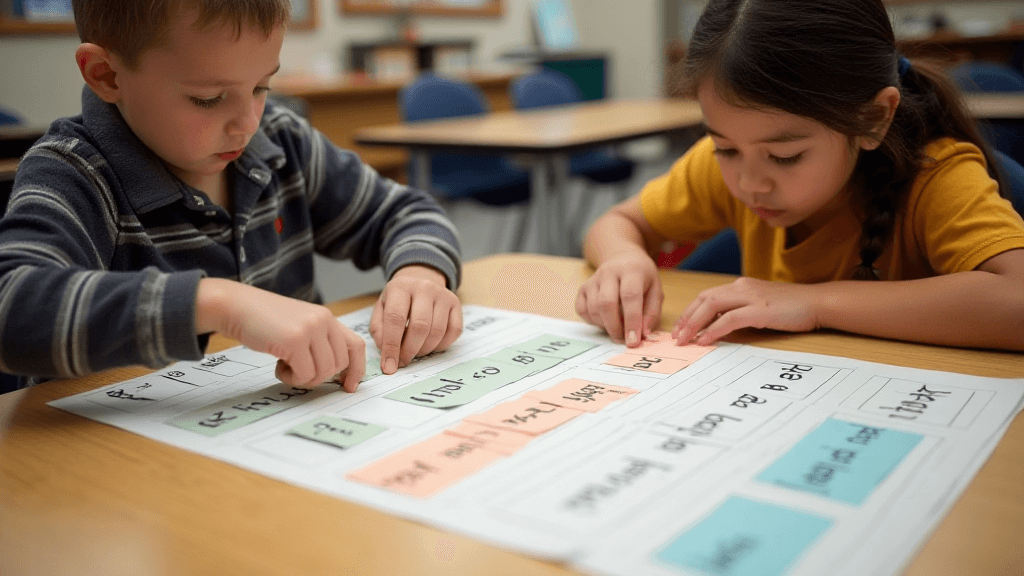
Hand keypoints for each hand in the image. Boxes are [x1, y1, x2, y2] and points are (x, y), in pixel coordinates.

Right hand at [196, 278, 364, 390]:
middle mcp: (324, 321)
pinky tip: (278, 366)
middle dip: (320, 377)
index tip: (348, 386)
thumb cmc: (263, 320)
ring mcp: (311, 329)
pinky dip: (292, 378)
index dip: (357, 369)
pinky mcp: (295, 340)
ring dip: (304, 379)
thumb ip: (318, 341)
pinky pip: (305, 374)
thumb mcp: (299, 325)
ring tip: (286, 367)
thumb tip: (335, 372)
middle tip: (298, 371)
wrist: (235, 306)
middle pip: (339, 364)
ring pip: (324, 372)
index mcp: (327, 317)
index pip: (356, 345)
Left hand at [370, 265, 461, 373]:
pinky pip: (454, 331)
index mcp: (400, 287)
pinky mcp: (455, 303)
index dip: (392, 346)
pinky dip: (442, 345)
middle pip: (420, 326)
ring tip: (415, 352)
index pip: (395, 319)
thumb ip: (379, 331)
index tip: (389, 367)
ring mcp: (442, 294)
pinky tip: (431, 345)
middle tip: (403, 361)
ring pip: (437, 331)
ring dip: (425, 350)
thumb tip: (388, 353)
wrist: (419, 282)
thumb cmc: (397, 301)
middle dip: (410, 350)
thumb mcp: (381, 310)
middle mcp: (423, 287)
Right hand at [575, 254, 662, 345]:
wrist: (622, 258)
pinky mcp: (583, 288)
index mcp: (632, 270)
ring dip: (605, 325)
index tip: (633, 341)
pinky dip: (592, 321)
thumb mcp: (656, 290)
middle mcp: (609, 272)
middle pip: (606, 303)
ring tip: (618, 328)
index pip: (630, 296)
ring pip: (593, 308)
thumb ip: (652, 312)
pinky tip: (605, 320)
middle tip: (623, 340)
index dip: (631, 320)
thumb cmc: (642, 278)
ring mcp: (593, 279)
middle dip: (614, 327)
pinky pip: (582, 309)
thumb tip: (643, 334)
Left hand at [673, 277, 821, 344]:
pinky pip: (729, 319)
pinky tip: (705, 340)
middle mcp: (742, 287)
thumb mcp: (761, 307)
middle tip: (676, 336)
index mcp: (741, 286)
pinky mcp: (760, 310)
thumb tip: (719, 327)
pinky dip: (714, 329)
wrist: (817, 302)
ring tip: (684, 340)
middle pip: (704, 299)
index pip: (707, 295)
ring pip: (712, 306)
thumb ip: (741, 312)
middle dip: (687, 318)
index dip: (690, 311)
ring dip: (694, 324)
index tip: (680, 327)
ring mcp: (751, 297)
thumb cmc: (791, 308)